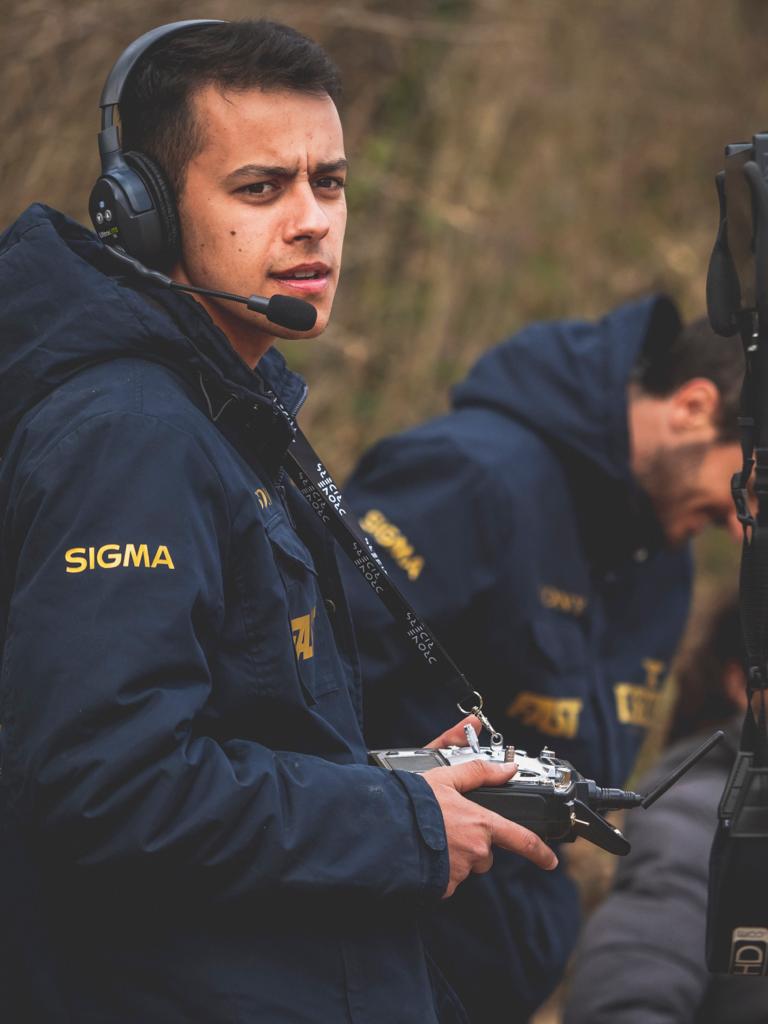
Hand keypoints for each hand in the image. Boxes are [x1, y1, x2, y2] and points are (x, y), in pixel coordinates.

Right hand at [422, 716, 557, 897]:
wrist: (385, 830)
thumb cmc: (413, 803)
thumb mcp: (445, 778)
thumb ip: (479, 773)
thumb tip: (508, 769)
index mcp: (481, 823)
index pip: (521, 839)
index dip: (539, 851)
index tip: (550, 860)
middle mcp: (476, 850)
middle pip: (485, 852)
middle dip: (473, 843)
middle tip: (448, 827)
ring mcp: (460, 870)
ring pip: (466, 865)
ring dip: (454, 855)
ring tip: (431, 838)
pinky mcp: (443, 886)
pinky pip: (448, 879)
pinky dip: (439, 869)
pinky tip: (425, 854)